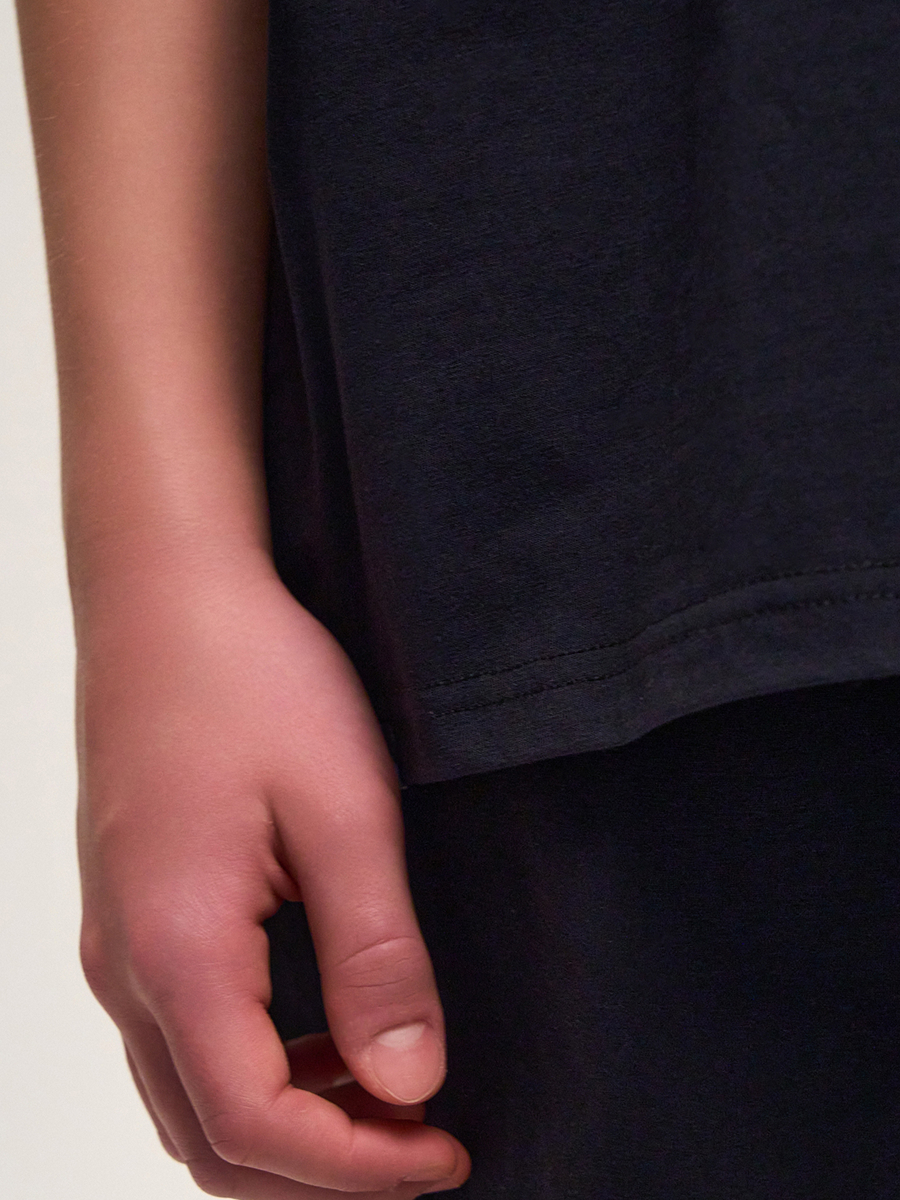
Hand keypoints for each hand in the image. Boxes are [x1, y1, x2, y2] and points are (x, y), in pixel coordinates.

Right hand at [76, 564, 470, 1197]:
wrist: (167, 593)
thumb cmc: (251, 679)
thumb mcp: (343, 812)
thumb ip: (376, 957)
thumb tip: (408, 1085)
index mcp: (177, 950)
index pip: (255, 1126)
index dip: (358, 1167)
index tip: (445, 1155)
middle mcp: (126, 966)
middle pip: (208, 1139)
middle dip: (320, 1172)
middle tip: (422, 1149)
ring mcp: (118, 939)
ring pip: (188, 1095)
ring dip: (287, 1126)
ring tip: (387, 1099)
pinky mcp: (134, 909)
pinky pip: (183, 1035)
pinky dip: (255, 1071)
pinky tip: (326, 1033)